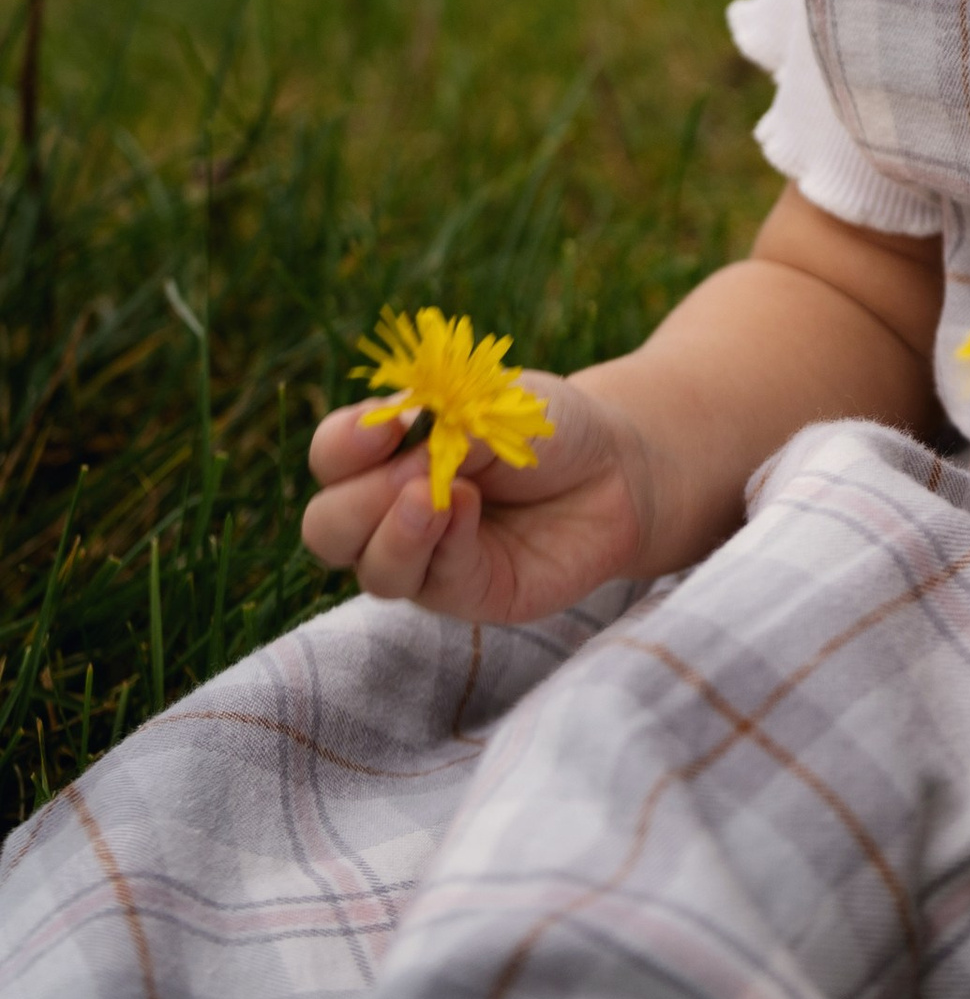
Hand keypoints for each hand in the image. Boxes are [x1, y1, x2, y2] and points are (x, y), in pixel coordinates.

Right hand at [302, 371, 652, 623]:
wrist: (614, 467)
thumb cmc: (544, 428)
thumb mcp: (492, 405)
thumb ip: (442, 428)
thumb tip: (402, 461)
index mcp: (386, 454)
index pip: (331, 457)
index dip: (342, 444)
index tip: (383, 426)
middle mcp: (391, 512)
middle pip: (327, 528)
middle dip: (355, 502)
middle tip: (409, 473)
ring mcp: (427, 559)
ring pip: (372, 570)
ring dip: (394, 535)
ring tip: (432, 499)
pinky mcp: (468, 593)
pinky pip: (435, 583)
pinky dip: (446, 546)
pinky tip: (468, 512)